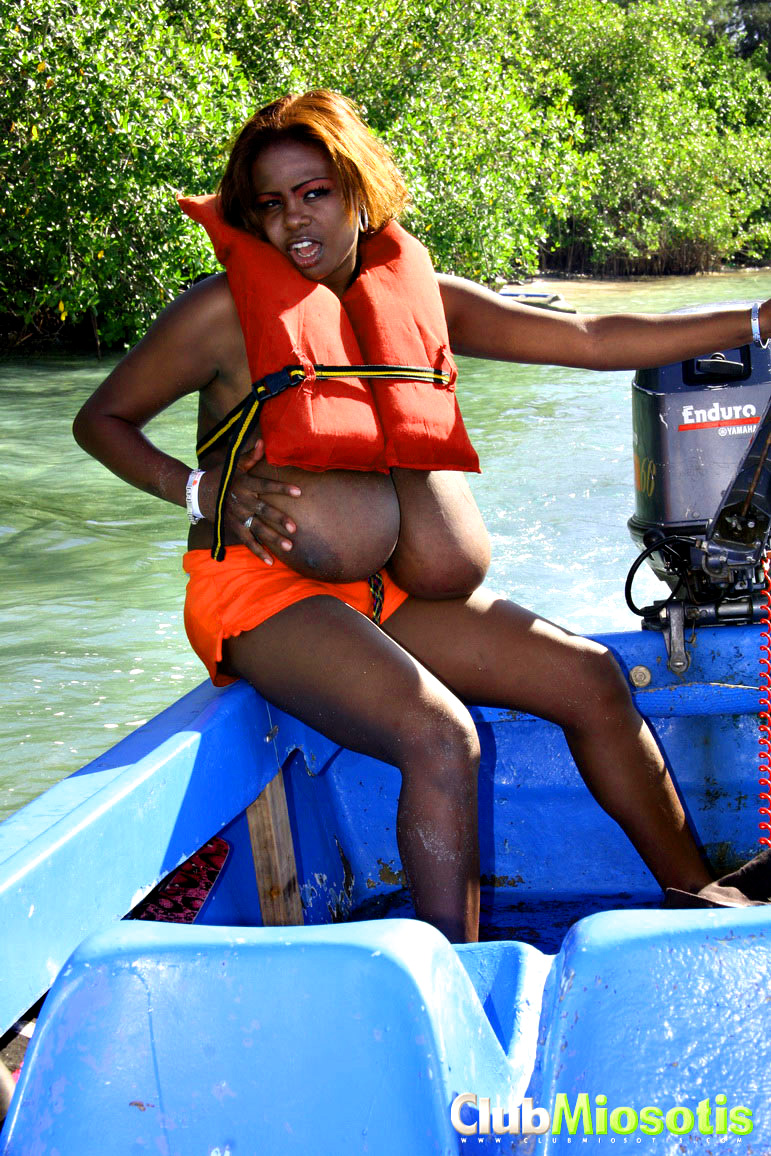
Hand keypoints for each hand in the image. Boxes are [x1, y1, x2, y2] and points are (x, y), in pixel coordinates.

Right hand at [199, 440, 300, 563]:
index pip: (266, 485)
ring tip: (289, 547)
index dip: (281, 488)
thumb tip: (264, 442)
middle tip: (294, 528)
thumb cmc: (221, 476)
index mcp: (245, 484)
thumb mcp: (234, 464)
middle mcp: (242, 501)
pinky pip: (247, 541)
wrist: (198, 492)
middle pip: (263, 511)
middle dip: (278, 519)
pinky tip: (270, 562)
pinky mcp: (233, 527)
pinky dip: (258, 552)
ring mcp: (237, 516)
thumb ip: (251, 455)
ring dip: (273, 539)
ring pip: (257, 529)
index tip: (299, 492)